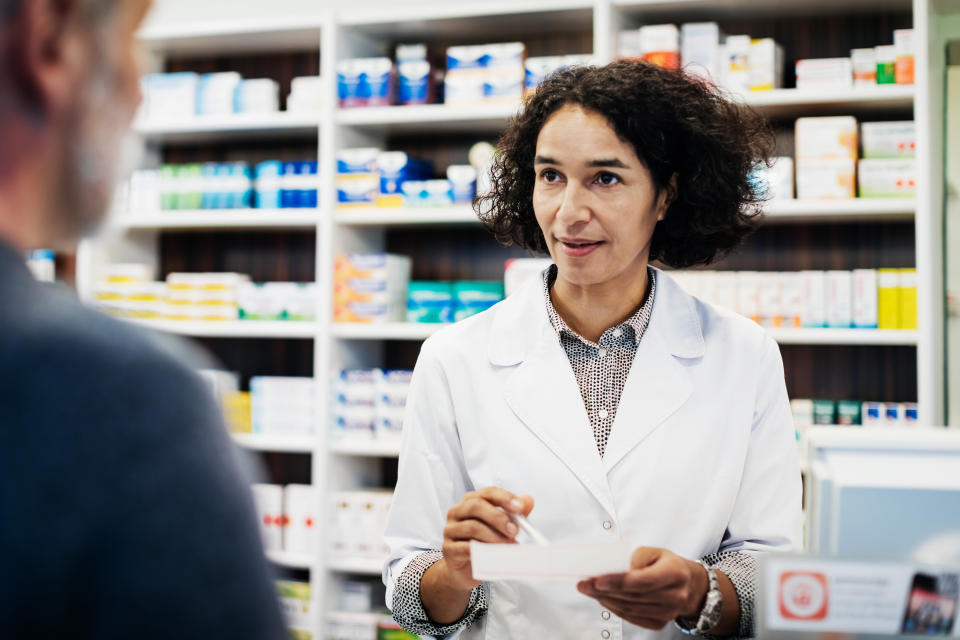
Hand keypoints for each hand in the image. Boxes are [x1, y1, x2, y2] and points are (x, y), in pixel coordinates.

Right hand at [439, 487, 533, 591]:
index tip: (520, 507)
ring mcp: (450, 530)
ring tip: (507, 545)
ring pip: (472, 527)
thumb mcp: (500, 528)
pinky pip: (465, 548)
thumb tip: (528, 500)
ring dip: (494, 537)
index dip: (504, 498)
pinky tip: (493, 556)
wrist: (464, 569)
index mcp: (471, 501)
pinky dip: (482, 551)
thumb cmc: (483, 543)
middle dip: (498, 517)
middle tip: (514, 530)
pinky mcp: (448, 549)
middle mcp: (457, 512)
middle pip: (476, 506)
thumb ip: (514, 514)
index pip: (487, 493)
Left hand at [576, 547, 706, 629]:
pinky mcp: (660, 623)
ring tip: (589, 590)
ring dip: (605, 600)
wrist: (688, 584)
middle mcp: (675, 596)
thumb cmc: (666, 564)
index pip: (643, 581)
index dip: (619, 582)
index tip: (598, 580)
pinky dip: (615, 608)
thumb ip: (632, 559)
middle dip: (604, 590)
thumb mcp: (653, 552)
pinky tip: (603, 599)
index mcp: (675, 573)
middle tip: (584, 583)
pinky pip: (632, 618)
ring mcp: (669, 613)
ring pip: (630, 609)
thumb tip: (609, 570)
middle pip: (634, 596)